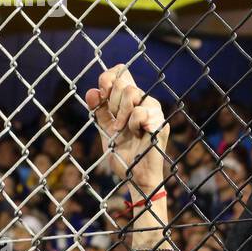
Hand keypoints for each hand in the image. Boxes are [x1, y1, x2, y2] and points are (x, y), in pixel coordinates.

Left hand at [84, 64, 166, 193]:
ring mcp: (154, 111)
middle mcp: (145, 102)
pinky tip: (136, 134)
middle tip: (114, 123)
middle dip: (111, 103)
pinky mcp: (160, 123)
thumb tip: (91, 91)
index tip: (101, 94)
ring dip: (120, 113)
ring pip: (133, 93)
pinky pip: (140, 112)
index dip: (108, 78)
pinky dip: (132, 124)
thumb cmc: (123, 156)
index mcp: (131, 101)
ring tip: (121, 130)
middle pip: (124, 83)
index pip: (121, 72)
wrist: (134, 177)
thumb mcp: (105, 131)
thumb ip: (99, 112)